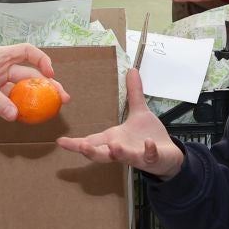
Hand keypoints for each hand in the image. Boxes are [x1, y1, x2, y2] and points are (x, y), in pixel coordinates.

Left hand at [0, 44, 58, 118]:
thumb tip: (14, 115)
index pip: (27, 52)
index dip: (41, 59)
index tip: (50, 73)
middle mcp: (2, 70)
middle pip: (31, 76)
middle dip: (48, 85)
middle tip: (62, 97)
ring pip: (24, 93)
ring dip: (38, 101)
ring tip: (52, 109)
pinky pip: (11, 107)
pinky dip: (22, 112)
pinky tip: (32, 118)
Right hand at [59, 68, 182, 177]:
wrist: (168, 155)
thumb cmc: (149, 136)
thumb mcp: (139, 112)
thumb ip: (134, 93)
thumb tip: (132, 70)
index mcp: (114, 138)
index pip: (92, 141)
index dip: (75, 143)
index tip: (60, 141)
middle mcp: (120, 149)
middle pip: (101, 154)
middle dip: (91, 151)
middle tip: (82, 147)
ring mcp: (135, 155)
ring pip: (122, 157)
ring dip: (118, 153)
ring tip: (113, 146)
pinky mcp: (151, 158)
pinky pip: (148, 156)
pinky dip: (148, 150)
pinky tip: (148, 143)